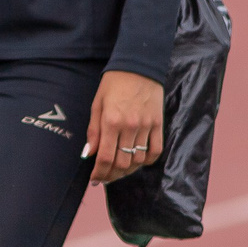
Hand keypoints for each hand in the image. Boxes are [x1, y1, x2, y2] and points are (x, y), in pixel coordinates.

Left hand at [83, 69, 165, 185]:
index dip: (99, 173)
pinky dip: (147, 161)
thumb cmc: (113, 85)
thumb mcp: (97, 104)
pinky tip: (137, 161)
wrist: (139, 67)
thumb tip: (88, 154)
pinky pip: (155, 151)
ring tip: (118, 170)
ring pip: (138, 160)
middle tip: (104, 177)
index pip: (105, 157)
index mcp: (111, 121)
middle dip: (111, 175)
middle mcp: (130, 126)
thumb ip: (93, 131)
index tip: (94, 179)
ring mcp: (146, 126)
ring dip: (127, 170)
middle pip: (122, 163)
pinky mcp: (159, 124)